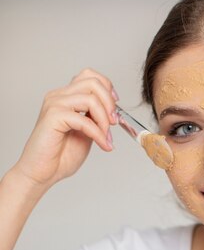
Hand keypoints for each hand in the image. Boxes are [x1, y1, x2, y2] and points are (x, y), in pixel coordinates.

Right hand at [13, 68, 117, 188]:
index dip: (108, 89)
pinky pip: (84, 119)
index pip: (90, 76)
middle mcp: (59, 96)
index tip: (115, 109)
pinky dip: (98, 133)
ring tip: (107, 137)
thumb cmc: (60, 156)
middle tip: (114, 123)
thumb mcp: (86, 133)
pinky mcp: (53, 117)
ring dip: (104, 120)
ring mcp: (54, 104)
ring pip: (90, 98)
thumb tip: (113, 114)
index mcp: (66, 97)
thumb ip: (95, 120)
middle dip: (109, 103)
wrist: (42, 173)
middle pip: (93, 82)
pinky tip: (103, 145)